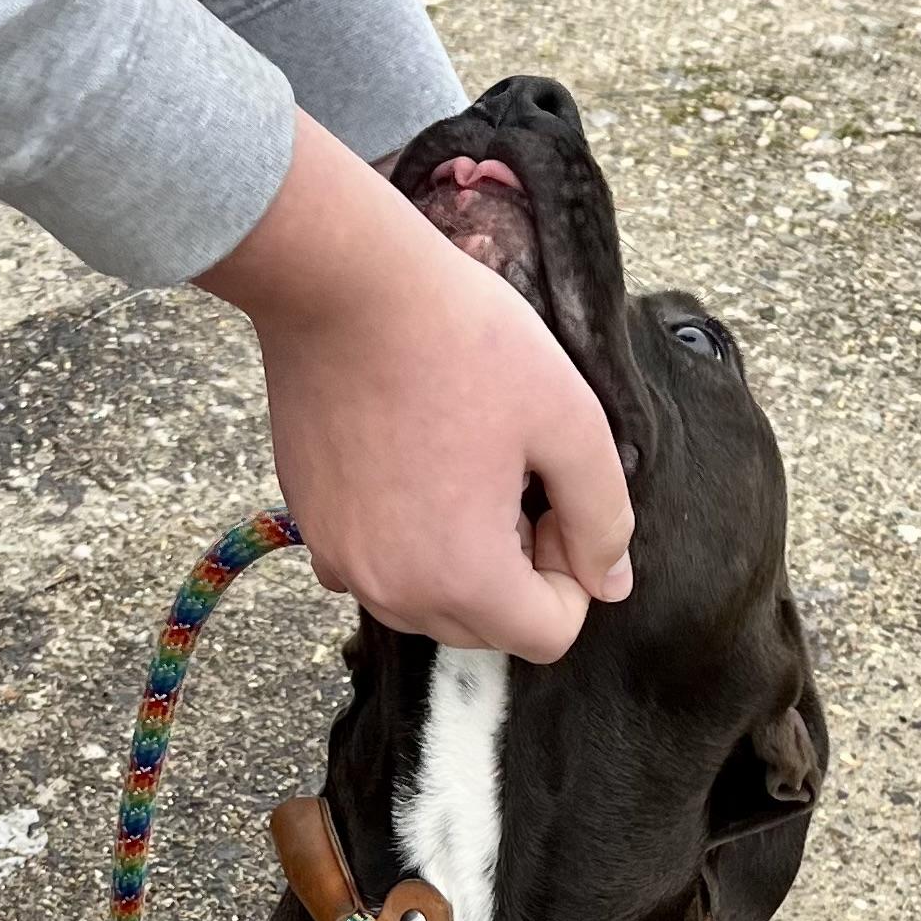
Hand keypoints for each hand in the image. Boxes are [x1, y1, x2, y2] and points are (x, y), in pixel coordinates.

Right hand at [198, 113, 631, 662]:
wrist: (343, 286)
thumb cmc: (462, 342)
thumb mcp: (570, 422)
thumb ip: (604, 517)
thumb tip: (610, 583)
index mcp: (463, 575)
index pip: (549, 635)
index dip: (573, 573)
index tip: (555, 498)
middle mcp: (393, 590)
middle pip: (488, 629)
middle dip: (519, 572)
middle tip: (516, 478)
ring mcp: (341, 562)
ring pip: (431, 605)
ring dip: (463, 560)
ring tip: (464, 468)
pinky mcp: (310, 529)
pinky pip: (378, 570)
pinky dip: (407, 542)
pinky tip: (413, 465)